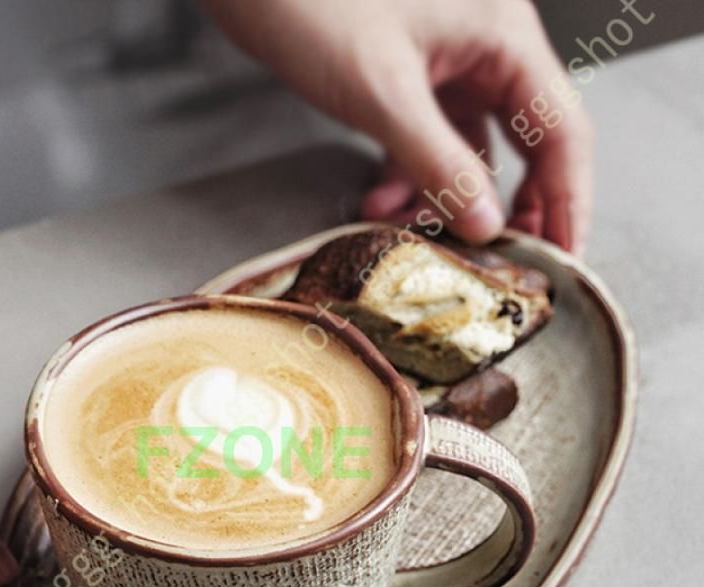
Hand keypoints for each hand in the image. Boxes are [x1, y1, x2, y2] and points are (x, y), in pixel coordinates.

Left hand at [201, 0, 592, 252]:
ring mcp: (445, 66)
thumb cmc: (314, 3)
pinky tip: (378, 201)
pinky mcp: (408, 81)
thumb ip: (439, 163)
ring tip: (411, 231)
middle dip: (508, 207)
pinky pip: (425, 144)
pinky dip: (407, 179)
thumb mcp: (383, 94)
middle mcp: (484, 50)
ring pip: (468, 152)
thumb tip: (486, 225)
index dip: (568, 201)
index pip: (561, 131)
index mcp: (501, 36)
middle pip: (525, 145)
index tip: (564, 260)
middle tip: (501, 265)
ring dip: (442, 199)